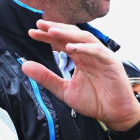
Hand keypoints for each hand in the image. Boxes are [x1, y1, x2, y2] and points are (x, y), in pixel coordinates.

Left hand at [20, 20, 139, 128]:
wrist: (115, 115)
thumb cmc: (95, 102)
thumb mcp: (64, 90)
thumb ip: (46, 77)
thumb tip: (24, 65)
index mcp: (81, 57)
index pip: (62, 42)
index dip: (47, 36)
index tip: (32, 32)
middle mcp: (90, 53)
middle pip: (72, 34)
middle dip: (56, 28)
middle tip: (40, 24)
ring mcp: (102, 56)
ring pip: (84, 38)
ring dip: (68, 34)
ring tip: (52, 32)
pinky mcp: (111, 62)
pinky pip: (97, 51)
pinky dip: (84, 48)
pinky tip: (70, 48)